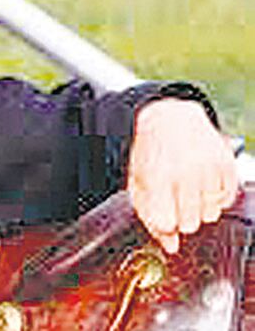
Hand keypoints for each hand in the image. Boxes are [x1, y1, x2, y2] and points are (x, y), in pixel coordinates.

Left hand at [126, 99, 238, 253]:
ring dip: (198, 208)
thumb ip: (149, 216)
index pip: (166, 223)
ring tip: (186, 187)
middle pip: (190, 224)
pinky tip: (201, 183)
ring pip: (210, 215)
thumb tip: (171, 246)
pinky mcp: (227, 166)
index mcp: (156, 176)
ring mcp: (209, 168)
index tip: (162, 213)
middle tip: (173, 197)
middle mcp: (185, 172)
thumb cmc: (151, 155)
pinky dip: (215, 198)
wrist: (171, 120)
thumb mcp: (138, 182)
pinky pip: (226, 201)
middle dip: (180, 216)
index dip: (164, 223)